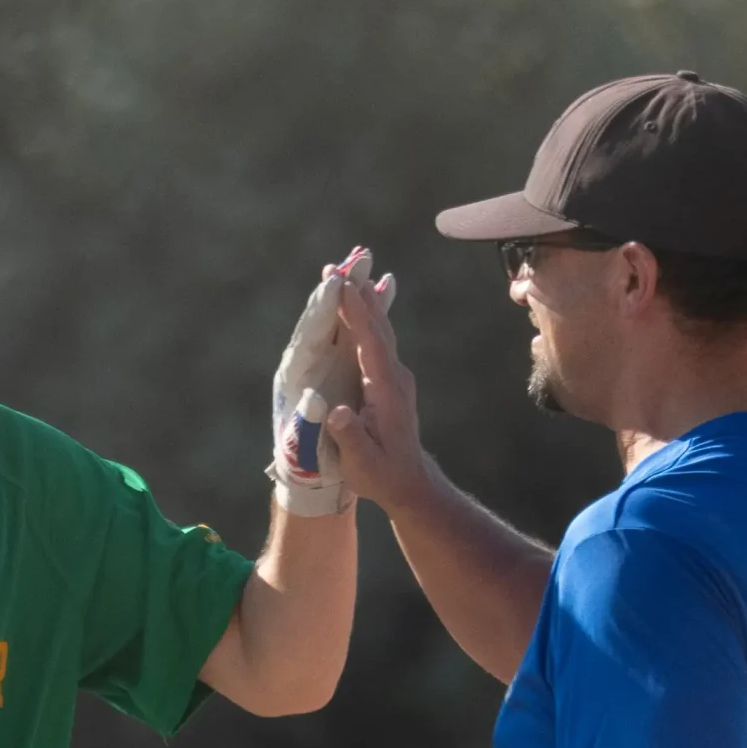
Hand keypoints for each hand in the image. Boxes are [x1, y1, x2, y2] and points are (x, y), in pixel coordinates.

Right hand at [270, 245, 393, 514]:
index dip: (356, 313)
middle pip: (377, 326)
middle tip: (339, 265)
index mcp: (387, 390)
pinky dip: (366, 317)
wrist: (408, 482)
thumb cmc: (381, 474)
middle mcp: (395, 376)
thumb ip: (349, 436)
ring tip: (347, 273)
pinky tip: (362, 302)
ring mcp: (396, 375)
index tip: (341, 286)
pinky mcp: (391, 378)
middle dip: (357, 295)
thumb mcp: (362, 463)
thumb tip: (338, 413)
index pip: (370, 343)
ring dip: (362, 300)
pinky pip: (377, 339)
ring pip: (379, 329)